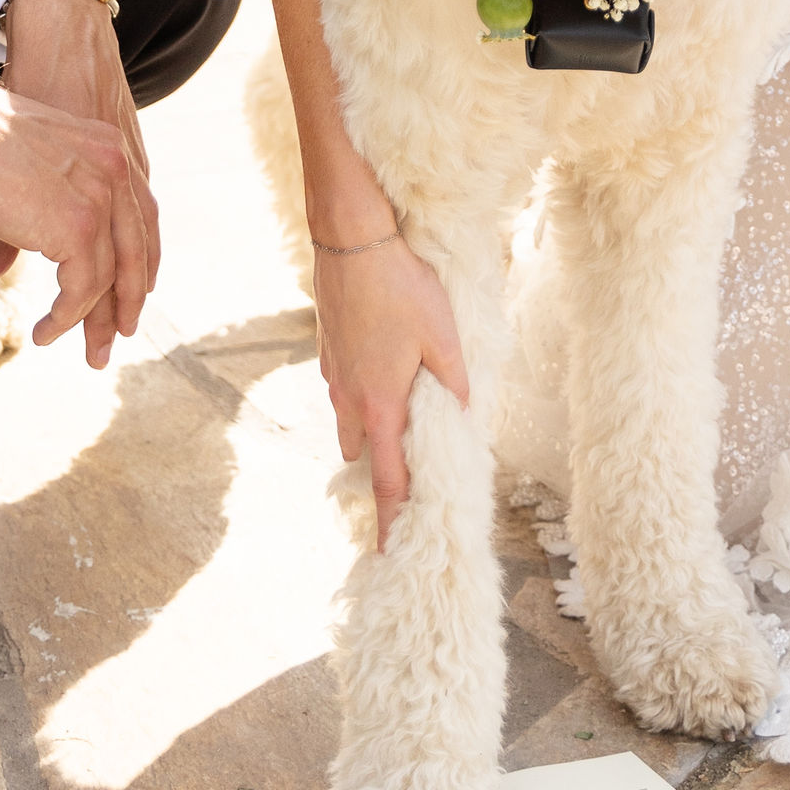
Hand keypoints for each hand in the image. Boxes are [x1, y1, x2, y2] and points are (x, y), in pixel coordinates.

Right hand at [0, 0, 158, 360]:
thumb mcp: (19, 177)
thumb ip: (22, 225)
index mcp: (109, 153)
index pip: (137, 220)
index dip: (135, 263)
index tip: (128, 298)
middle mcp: (117, 174)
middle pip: (132, 253)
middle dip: (124, 303)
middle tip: (116, 339)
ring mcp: (101, 201)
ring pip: (106, 278)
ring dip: (88, 320)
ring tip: (65, 342)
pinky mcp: (80, 228)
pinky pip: (82, 290)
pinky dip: (65, 317)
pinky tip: (45, 332)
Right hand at [310, 171, 468, 548]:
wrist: (349, 236)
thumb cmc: (400, 284)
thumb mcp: (443, 335)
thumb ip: (454, 382)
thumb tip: (463, 413)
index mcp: (381, 406)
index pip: (388, 481)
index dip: (391, 521)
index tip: (388, 553)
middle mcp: (350, 398)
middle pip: (364, 454)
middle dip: (381, 471)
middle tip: (403, 477)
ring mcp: (332, 372)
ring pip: (350, 420)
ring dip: (370, 432)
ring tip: (396, 422)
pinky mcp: (326, 347)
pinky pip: (344, 388)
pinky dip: (361, 395)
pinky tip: (382, 369)